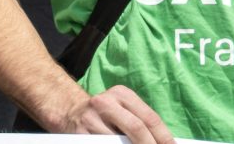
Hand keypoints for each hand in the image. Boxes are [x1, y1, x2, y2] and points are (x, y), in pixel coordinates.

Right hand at [42, 82, 174, 142]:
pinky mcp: (81, 134)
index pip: (150, 118)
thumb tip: (164, 142)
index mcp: (121, 94)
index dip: (164, 138)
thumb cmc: (105, 115)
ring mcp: (91, 119)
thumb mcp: (123, 110)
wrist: (68, 111)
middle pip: (137, 128)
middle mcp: (105, 102)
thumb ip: (141, 123)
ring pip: (119, 142)